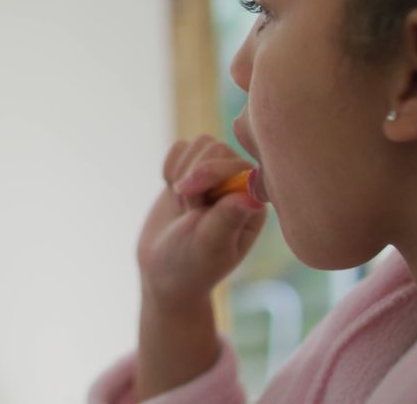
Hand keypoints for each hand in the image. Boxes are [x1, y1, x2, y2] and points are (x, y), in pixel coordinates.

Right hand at [138, 135, 266, 309]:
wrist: (162, 272)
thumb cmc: (190, 266)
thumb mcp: (209, 246)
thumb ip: (227, 219)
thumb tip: (253, 197)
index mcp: (253, 202)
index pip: (237, 163)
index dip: (210, 175)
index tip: (189, 205)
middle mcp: (240, 184)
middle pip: (216, 148)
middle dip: (192, 179)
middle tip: (186, 212)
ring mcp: (217, 175)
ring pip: (199, 144)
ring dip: (181, 173)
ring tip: (182, 206)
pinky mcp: (193, 170)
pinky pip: (180, 148)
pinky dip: (169, 168)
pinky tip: (171, 193)